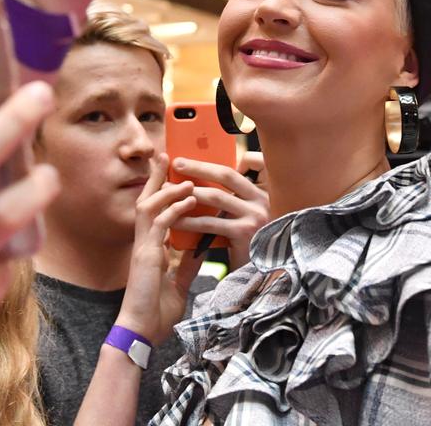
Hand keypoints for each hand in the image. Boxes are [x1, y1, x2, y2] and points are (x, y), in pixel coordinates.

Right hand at [116, 154, 201, 345]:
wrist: (142, 333)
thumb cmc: (155, 313)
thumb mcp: (178, 284)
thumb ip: (186, 265)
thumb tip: (201, 249)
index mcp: (151, 249)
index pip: (156, 212)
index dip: (164, 192)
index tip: (175, 175)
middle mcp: (144, 243)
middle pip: (147, 200)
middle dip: (156, 178)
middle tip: (166, 155)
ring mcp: (143, 247)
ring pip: (149, 206)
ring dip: (168, 189)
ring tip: (187, 177)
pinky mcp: (145, 254)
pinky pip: (158, 224)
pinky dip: (173, 209)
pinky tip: (187, 199)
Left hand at [169, 151, 268, 269]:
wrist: (258, 275)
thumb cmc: (246, 244)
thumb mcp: (245, 216)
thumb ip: (232, 199)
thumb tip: (201, 179)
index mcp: (261, 192)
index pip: (247, 164)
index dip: (223, 158)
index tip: (205, 154)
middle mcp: (262, 200)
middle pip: (226, 175)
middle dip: (198, 168)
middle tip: (176, 163)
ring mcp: (255, 216)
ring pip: (215, 198)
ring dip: (189, 193)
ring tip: (168, 191)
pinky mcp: (244, 233)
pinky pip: (210, 223)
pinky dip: (190, 221)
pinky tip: (175, 220)